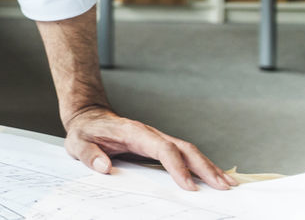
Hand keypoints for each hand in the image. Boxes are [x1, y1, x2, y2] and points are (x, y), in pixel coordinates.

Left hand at [64, 106, 238, 190]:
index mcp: (132, 132)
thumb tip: (103, 166)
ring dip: (208, 166)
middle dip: (204, 166)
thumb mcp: (77, 143)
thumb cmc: (85, 131)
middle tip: (223, 186)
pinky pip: (183, 154)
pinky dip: (200, 165)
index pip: (161, 147)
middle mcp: (149, 133)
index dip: (176, 166)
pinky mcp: (158, 145)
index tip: (188, 185)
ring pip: (187, 150)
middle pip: (182, 147)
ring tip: (227, 184)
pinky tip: (212, 176)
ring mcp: (155, 138)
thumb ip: (89, 155)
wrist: (87, 117)